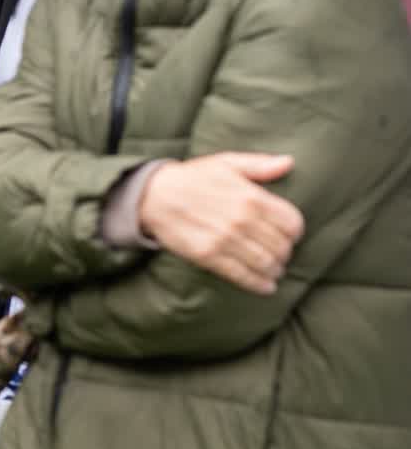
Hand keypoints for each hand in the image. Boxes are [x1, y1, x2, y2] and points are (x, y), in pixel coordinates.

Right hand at [138, 153, 304, 294]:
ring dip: (274, 270)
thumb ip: (259, 165)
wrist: (154, 195)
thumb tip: (288, 162)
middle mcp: (242, 220)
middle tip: (281, 255)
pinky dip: (259, 284)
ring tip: (274, 270)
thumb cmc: (193, 177)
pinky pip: (242, 275)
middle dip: (285, 253)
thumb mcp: (226, 163)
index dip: (295, 232)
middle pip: (281, 246)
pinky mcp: (209, 256)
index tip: (290, 235)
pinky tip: (266, 286)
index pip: (292, 223)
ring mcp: (225, 240)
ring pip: (265, 263)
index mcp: (251, 197)